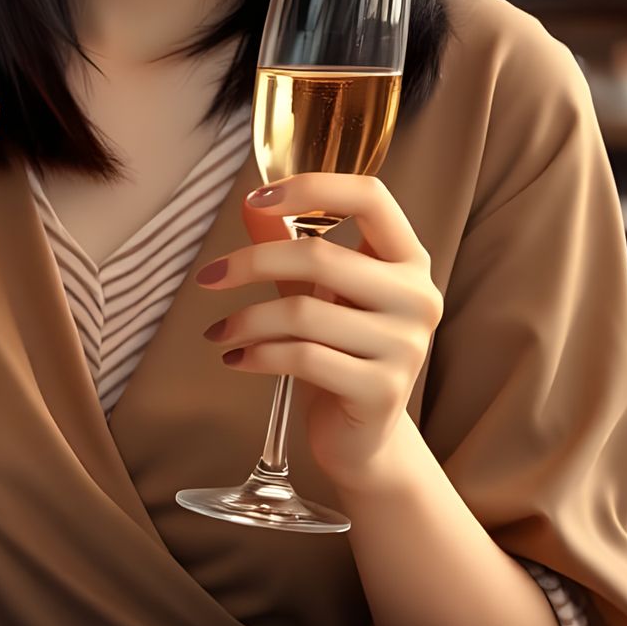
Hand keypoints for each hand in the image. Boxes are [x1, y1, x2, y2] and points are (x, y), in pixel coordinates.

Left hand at [196, 175, 441, 494]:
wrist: (362, 437)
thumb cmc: (339, 351)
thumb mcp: (317, 291)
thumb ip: (291, 247)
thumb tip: (251, 204)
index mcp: (408, 259)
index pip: (370, 197)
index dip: (312, 187)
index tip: (256, 199)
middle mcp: (417, 297)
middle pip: (320, 256)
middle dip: (251, 263)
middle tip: (209, 278)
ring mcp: (405, 346)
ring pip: (303, 312)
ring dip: (245, 320)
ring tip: (220, 332)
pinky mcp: (382, 391)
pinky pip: (303, 358)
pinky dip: (258, 355)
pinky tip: (237, 359)